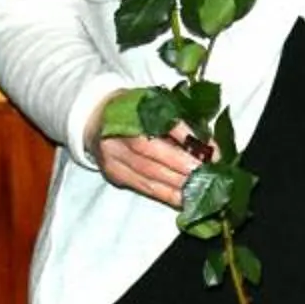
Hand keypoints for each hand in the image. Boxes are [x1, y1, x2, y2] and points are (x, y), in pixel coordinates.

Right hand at [87, 92, 205, 208]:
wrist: (95, 119)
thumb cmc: (132, 108)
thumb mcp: (152, 104)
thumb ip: (177, 121)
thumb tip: (207, 145)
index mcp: (127, 112)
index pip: (159, 126)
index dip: (186, 139)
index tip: (210, 151)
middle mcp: (117, 137)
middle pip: (151, 156)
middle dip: (183, 168)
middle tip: (209, 175)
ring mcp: (113, 158)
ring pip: (148, 176)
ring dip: (177, 186)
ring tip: (202, 190)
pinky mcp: (115, 175)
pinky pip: (144, 188)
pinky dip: (166, 195)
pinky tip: (185, 199)